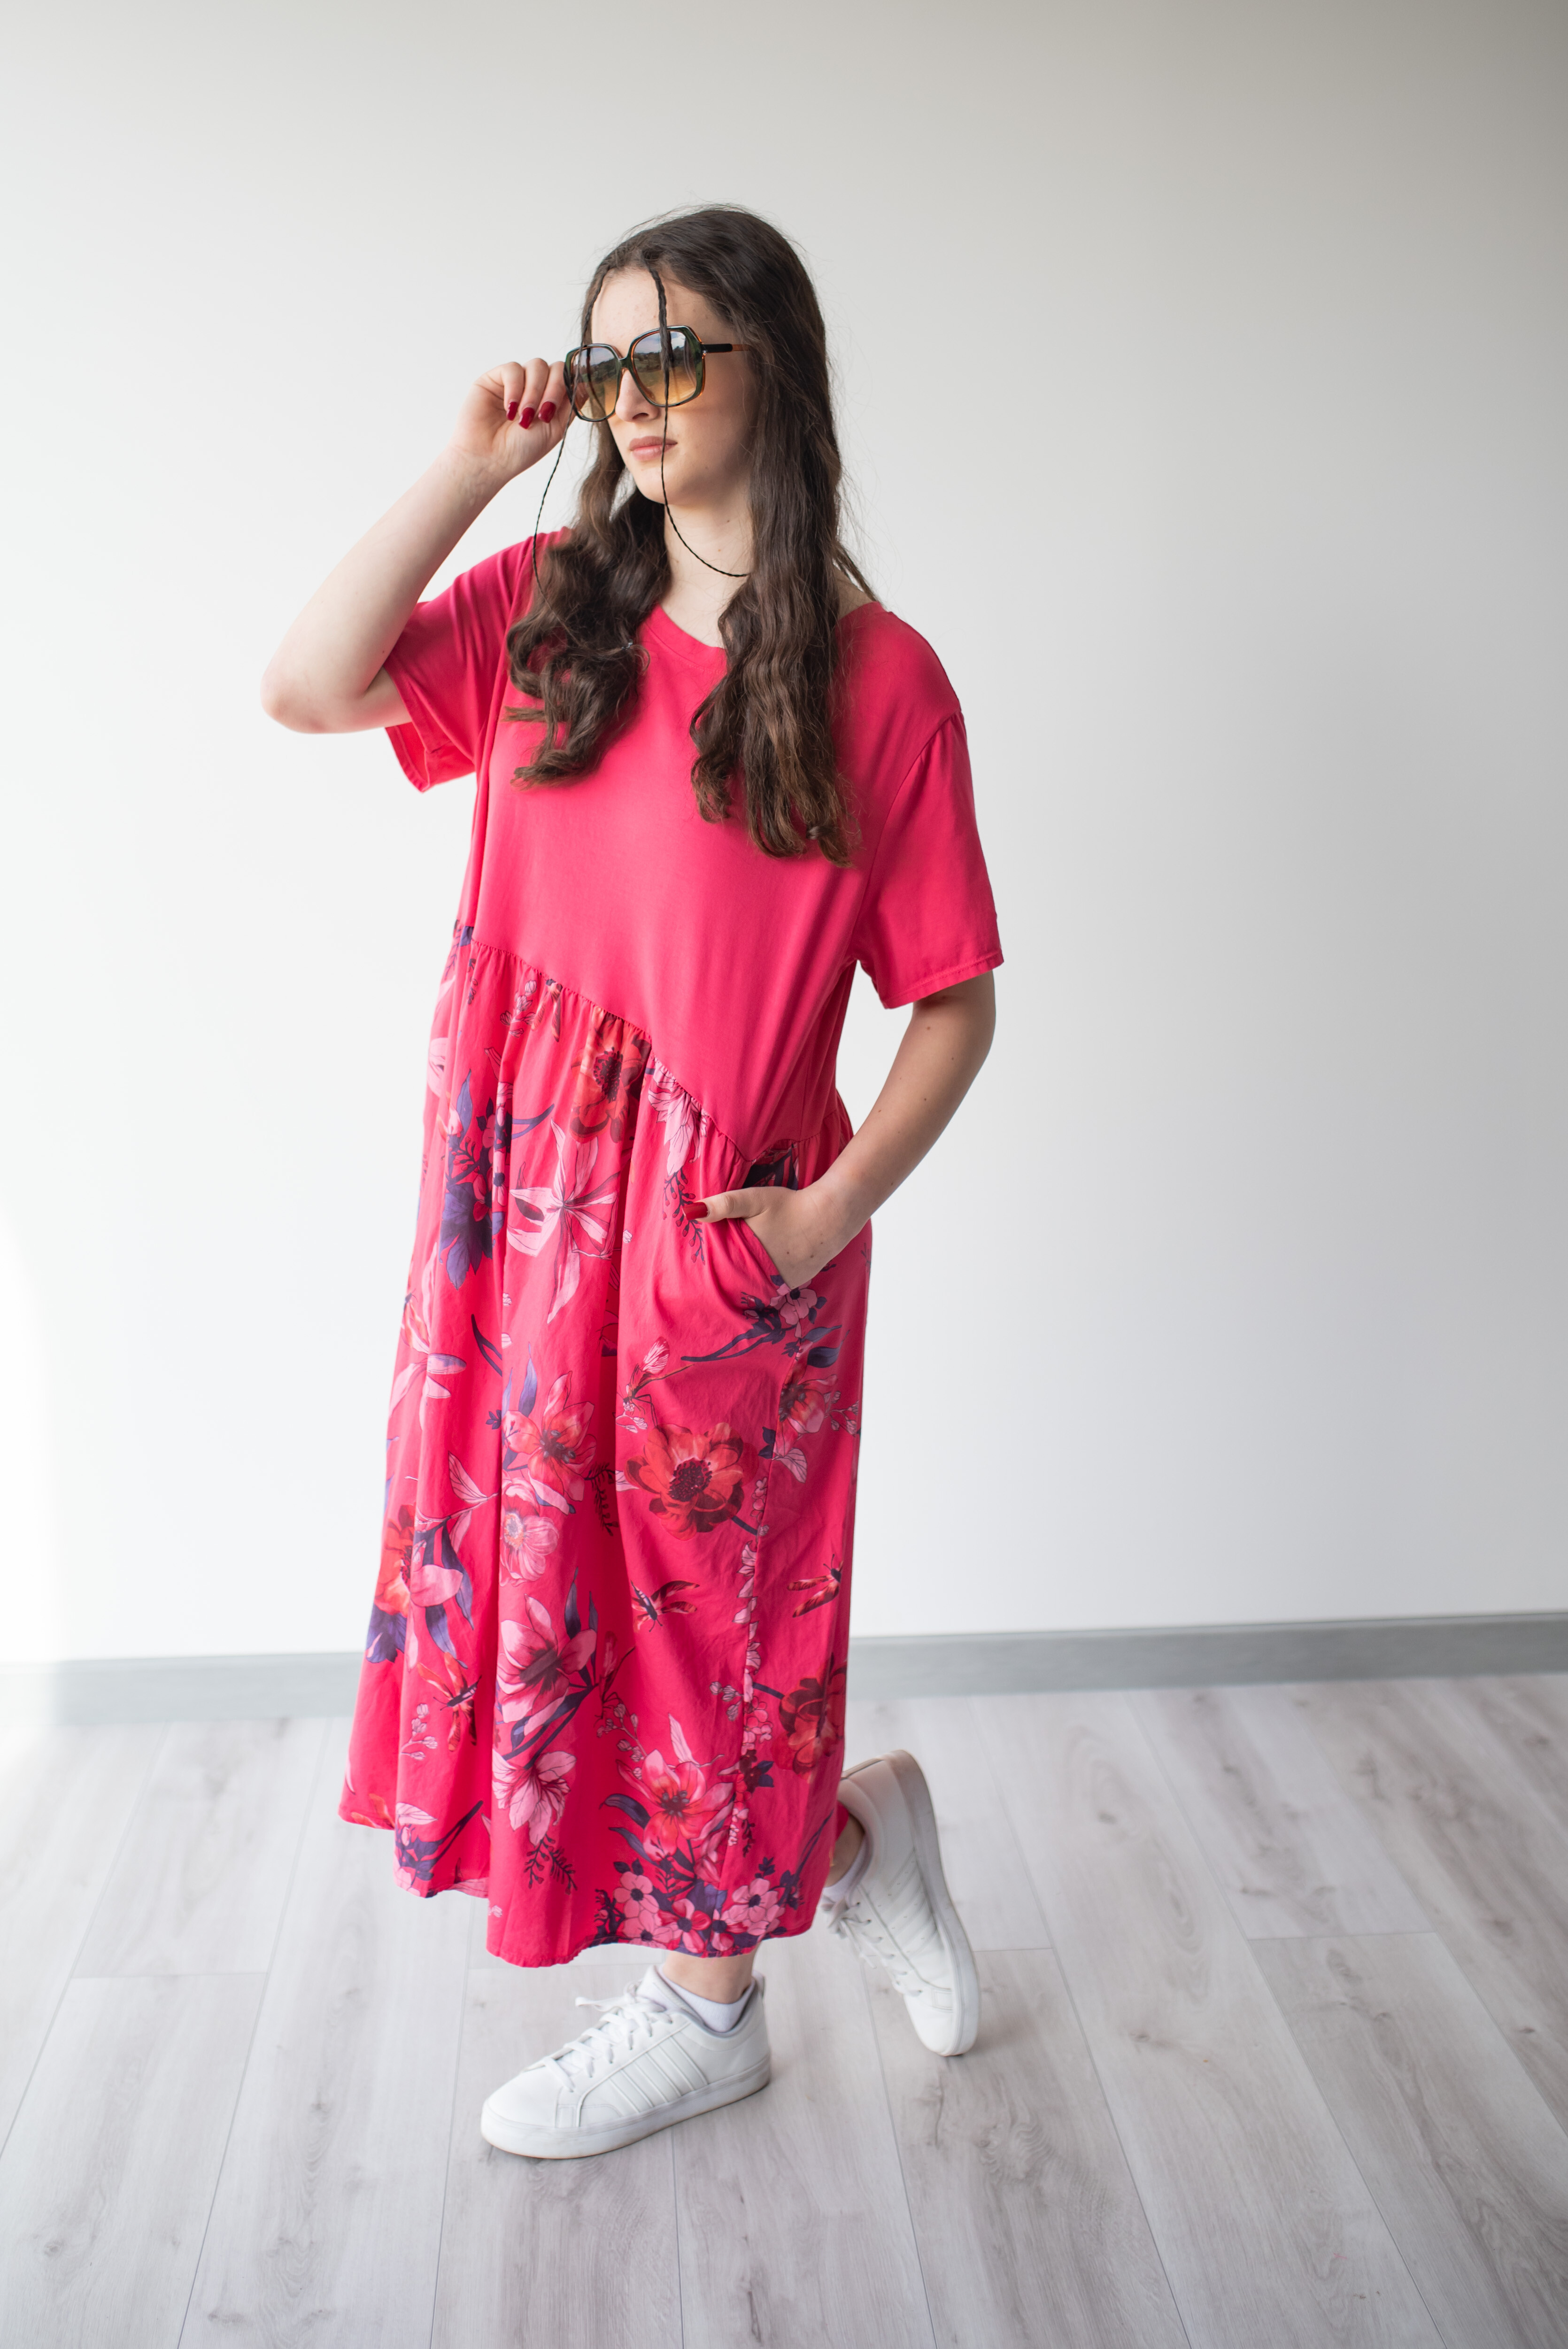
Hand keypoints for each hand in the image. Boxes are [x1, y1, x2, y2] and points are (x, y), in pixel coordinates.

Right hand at [445, 357, 571, 486]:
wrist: (488, 460)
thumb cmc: (520, 451)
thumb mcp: (556, 429)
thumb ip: (570, 404)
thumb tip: (584, 381)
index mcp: (550, 399)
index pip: (567, 377)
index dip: (570, 385)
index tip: (564, 403)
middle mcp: (534, 388)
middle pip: (555, 367)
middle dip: (554, 390)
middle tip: (544, 414)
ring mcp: (515, 381)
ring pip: (536, 366)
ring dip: (534, 392)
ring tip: (524, 418)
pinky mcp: (495, 378)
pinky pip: (513, 369)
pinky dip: (515, 389)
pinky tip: (510, 410)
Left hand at [694, 1178, 859, 1290]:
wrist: (830, 1217)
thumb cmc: (788, 1206)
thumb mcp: (753, 1199)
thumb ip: (723, 1205)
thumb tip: (690, 1212)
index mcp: (746, 1263)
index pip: (719, 1279)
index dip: (709, 1275)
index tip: (698, 1274)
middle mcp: (763, 1281)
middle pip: (736, 1285)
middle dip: (725, 1279)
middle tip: (716, 1271)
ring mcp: (781, 1285)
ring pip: (754, 1288)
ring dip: (745, 1282)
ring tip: (736, 1271)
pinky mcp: (794, 1284)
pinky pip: (772, 1286)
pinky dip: (764, 1279)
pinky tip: (761, 1267)